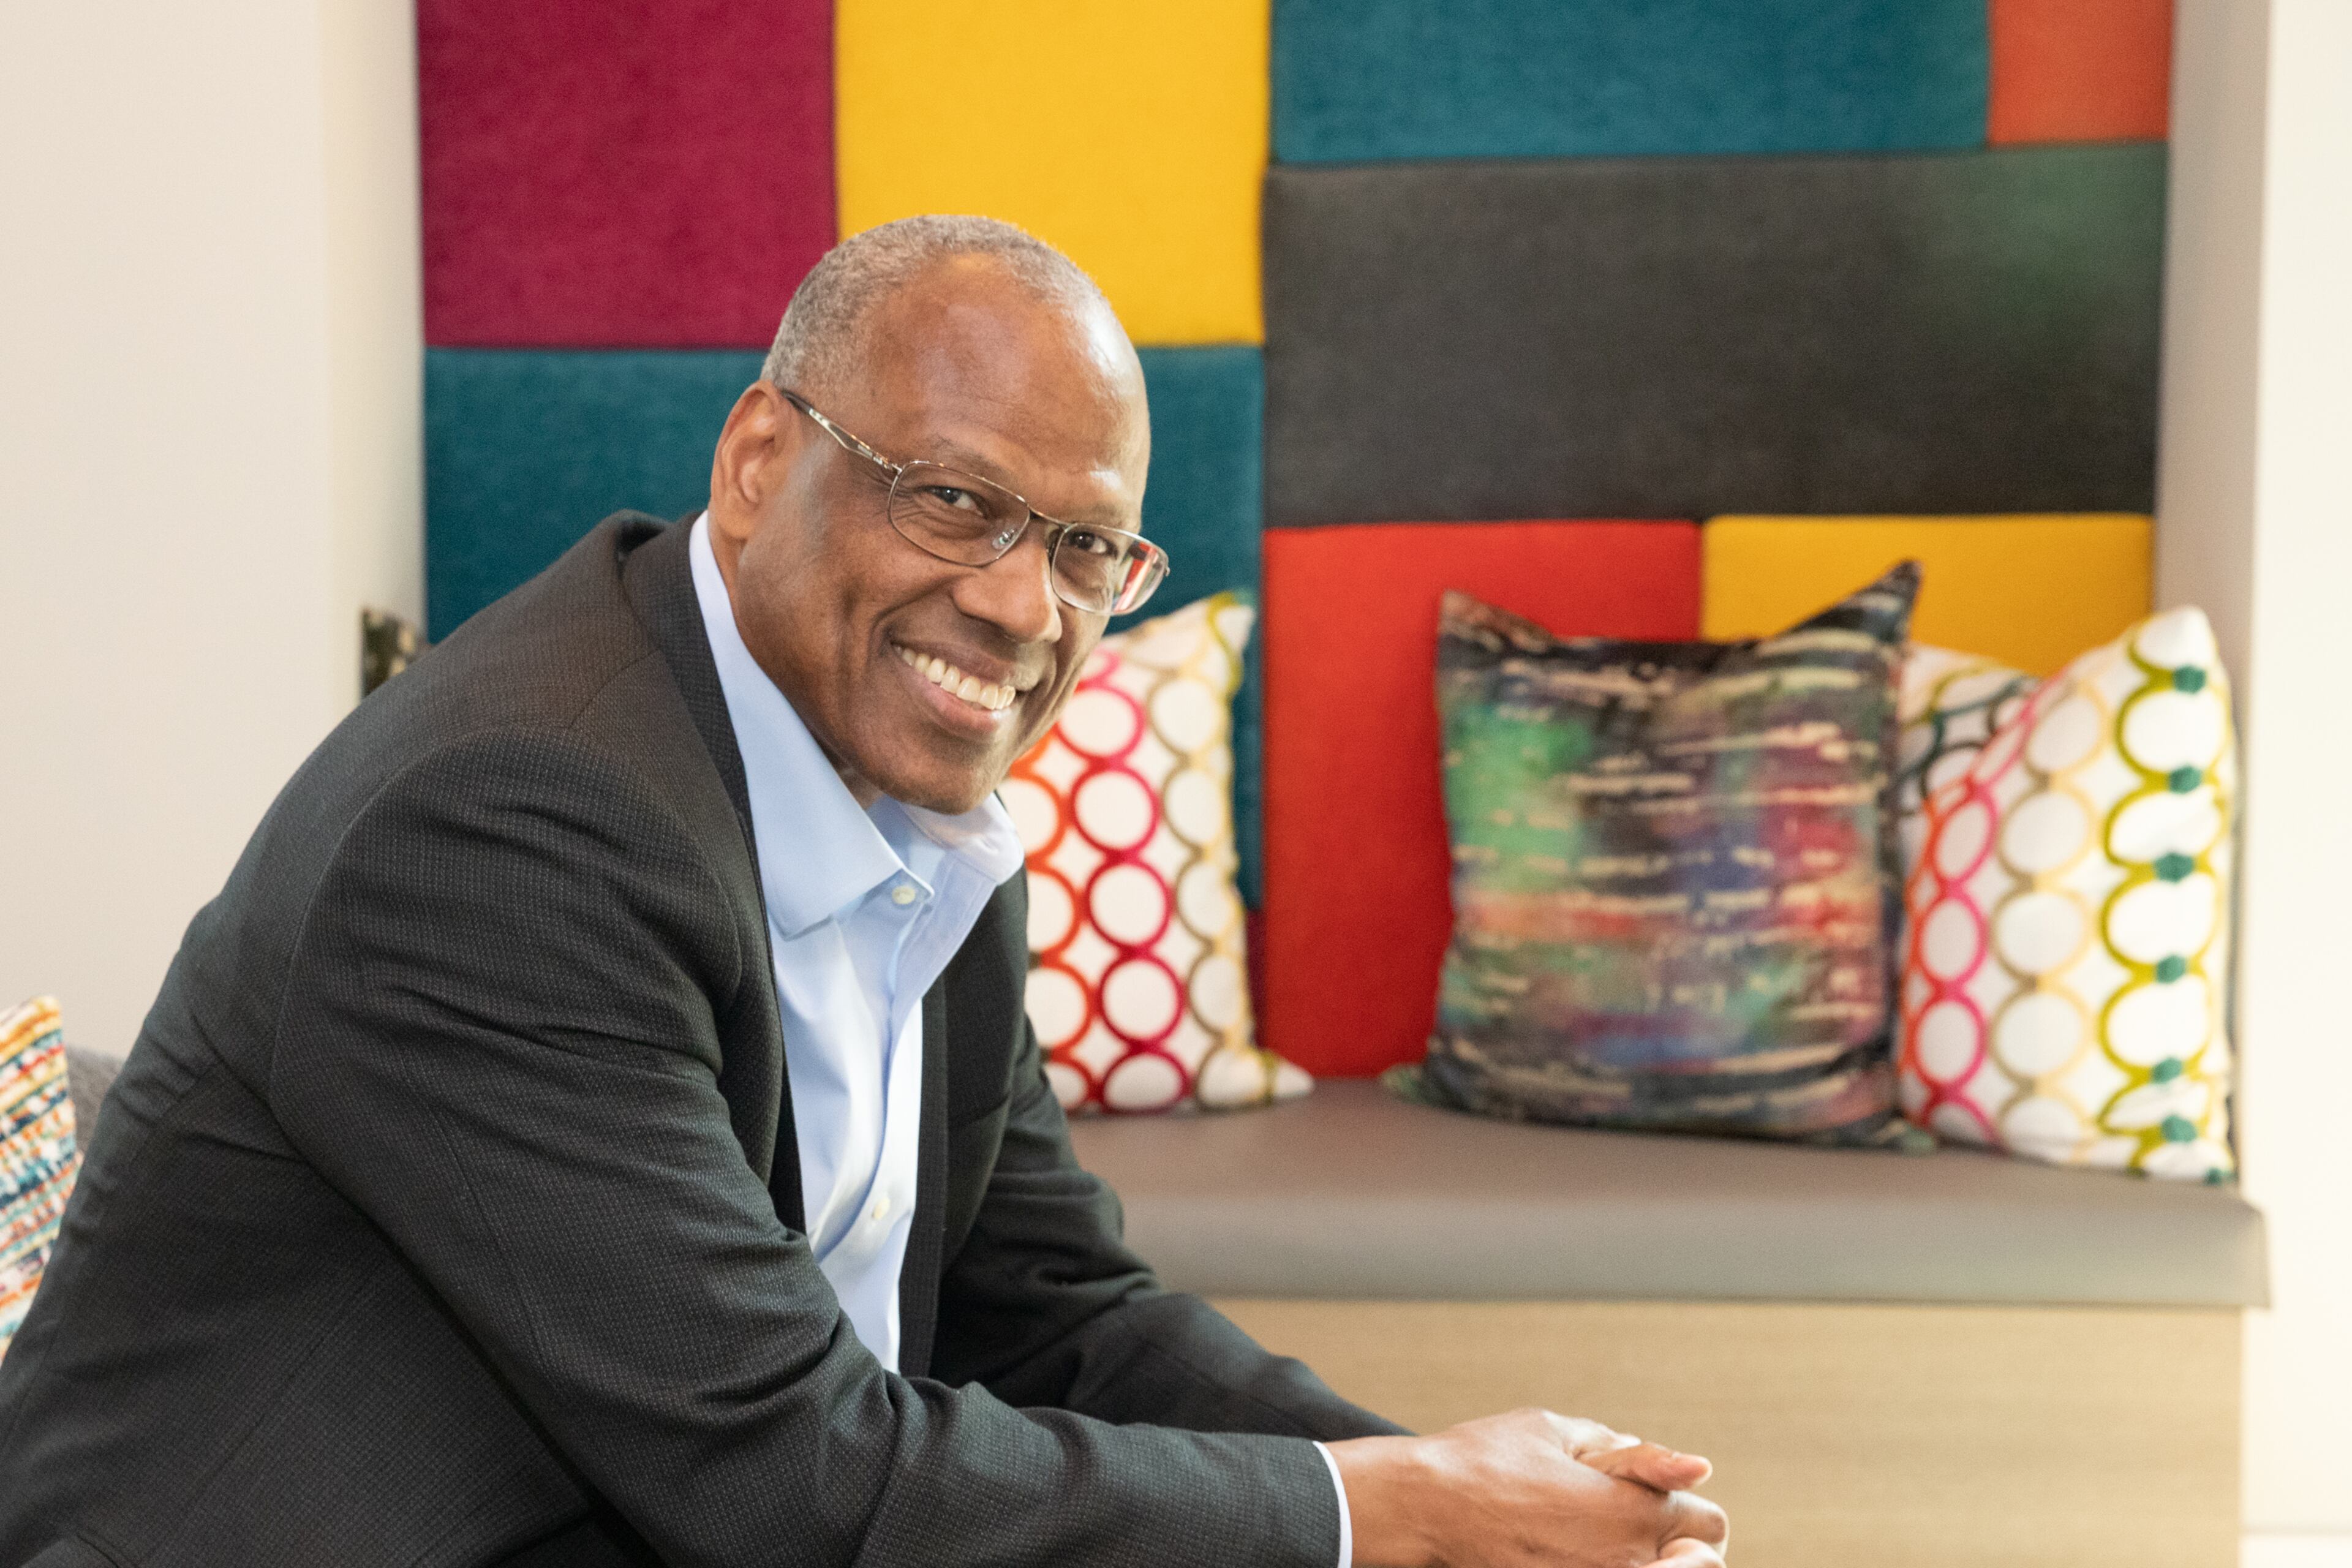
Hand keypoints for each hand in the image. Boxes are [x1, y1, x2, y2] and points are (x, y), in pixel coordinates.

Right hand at [1328, 1407, 1728, 1567]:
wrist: (1423, 1506)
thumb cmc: (1484, 1459)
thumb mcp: (1558, 1431)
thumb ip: (1633, 1452)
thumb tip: (1693, 1467)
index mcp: (1630, 1511)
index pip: (1709, 1525)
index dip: (1687, 1503)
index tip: (1657, 1495)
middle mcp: (1624, 1561)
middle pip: (1702, 1563)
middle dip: (1682, 1543)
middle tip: (1643, 1526)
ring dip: (1654, 1560)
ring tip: (1611, 1542)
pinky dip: (1611, 1567)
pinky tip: (1582, 1552)